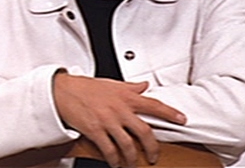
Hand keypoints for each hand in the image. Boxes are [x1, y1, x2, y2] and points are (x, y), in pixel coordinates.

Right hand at [53, 72, 186, 167]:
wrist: (63, 91)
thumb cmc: (87, 87)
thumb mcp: (113, 84)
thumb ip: (131, 87)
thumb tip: (145, 85)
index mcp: (128, 97)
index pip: (155, 105)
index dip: (170, 113)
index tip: (182, 119)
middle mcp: (121, 109)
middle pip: (144, 131)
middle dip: (152, 147)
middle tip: (154, 156)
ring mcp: (108, 121)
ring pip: (127, 144)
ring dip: (132, 157)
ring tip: (133, 164)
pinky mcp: (95, 130)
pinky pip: (108, 149)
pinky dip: (113, 159)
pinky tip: (115, 163)